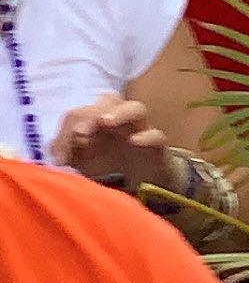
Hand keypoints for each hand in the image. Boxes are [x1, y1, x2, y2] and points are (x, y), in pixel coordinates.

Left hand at [51, 97, 178, 192]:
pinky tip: (135, 142)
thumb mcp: (80, 160)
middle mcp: (119, 120)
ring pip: (137, 108)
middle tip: (80, 132)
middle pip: (109, 100)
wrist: (142, 182)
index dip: (68, 129)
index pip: (81, 112)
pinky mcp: (158, 148)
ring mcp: (141, 130)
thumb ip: (66, 153)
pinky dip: (147, 136)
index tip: (60, 155)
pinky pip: (157, 135)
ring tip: (106, 122)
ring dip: (120, 113)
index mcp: (97, 119)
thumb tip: (56, 157)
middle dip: (92, 113)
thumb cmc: (109, 164)